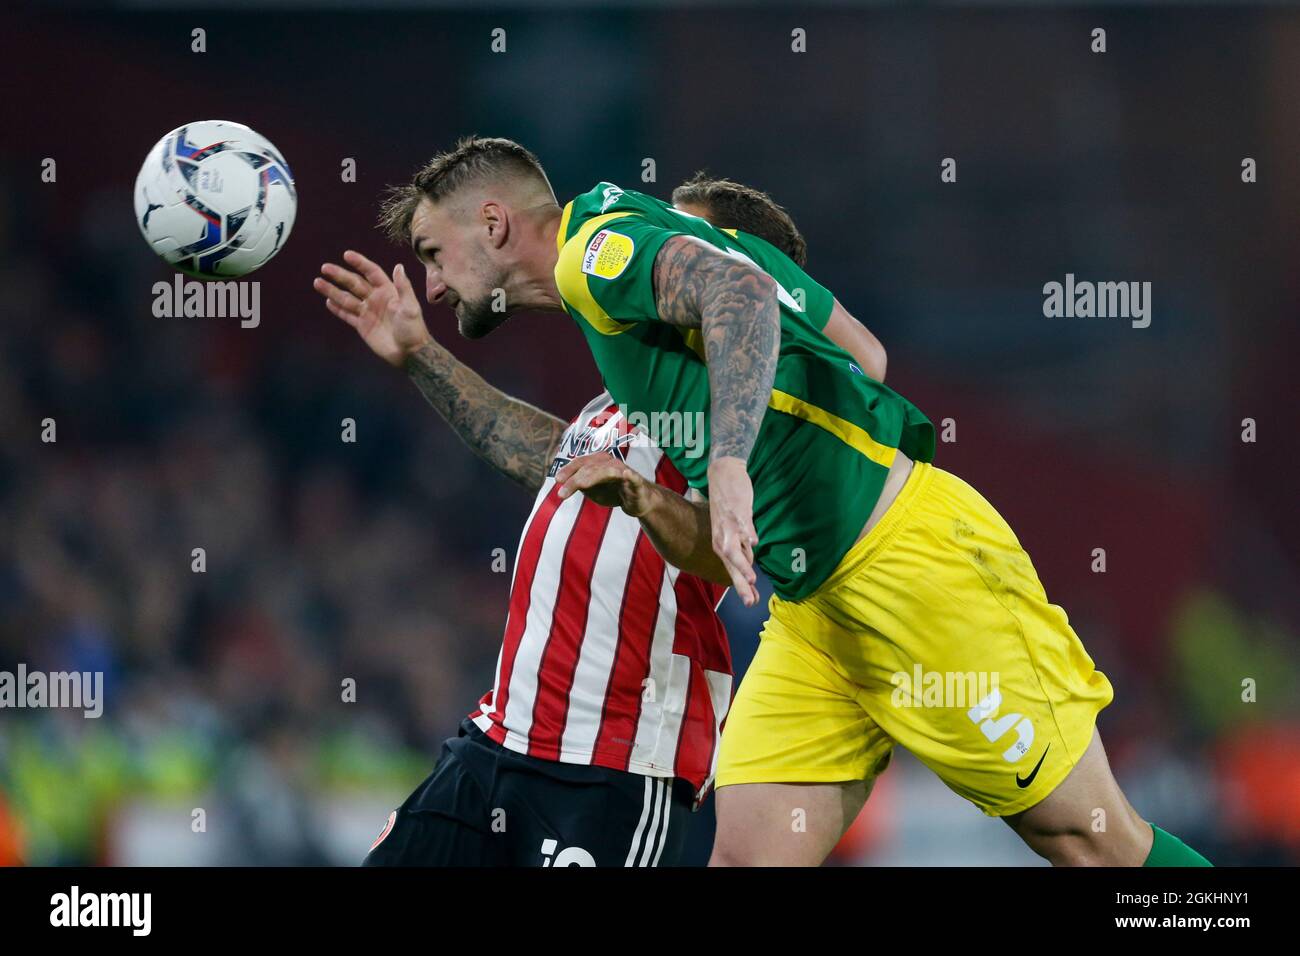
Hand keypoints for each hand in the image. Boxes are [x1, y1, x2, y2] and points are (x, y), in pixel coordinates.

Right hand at [313, 250, 431, 367]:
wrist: (409, 353)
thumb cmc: (413, 329)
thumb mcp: (411, 307)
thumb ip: (403, 287)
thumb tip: (398, 266)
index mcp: (388, 291)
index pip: (371, 273)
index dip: (360, 263)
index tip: (346, 255)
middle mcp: (376, 299)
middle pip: (354, 283)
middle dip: (340, 275)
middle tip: (325, 268)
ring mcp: (368, 312)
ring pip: (347, 298)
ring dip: (332, 290)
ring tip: (318, 282)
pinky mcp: (362, 326)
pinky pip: (347, 315)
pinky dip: (337, 309)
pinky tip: (328, 301)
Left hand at [554, 453, 654, 515]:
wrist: (639, 501)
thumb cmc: (613, 491)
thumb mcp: (592, 488)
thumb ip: (578, 483)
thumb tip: (561, 481)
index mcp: (599, 462)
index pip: (581, 462)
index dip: (569, 469)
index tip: (557, 480)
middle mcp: (611, 463)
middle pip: (590, 468)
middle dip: (575, 480)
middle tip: (561, 493)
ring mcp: (624, 472)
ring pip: (607, 472)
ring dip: (592, 478)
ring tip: (580, 484)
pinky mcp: (637, 483)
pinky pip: (634, 478)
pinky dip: (631, 477)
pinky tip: (627, 475)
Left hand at [706, 456, 758, 605]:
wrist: (723, 472)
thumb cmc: (729, 503)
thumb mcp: (732, 528)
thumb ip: (741, 545)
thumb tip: (751, 559)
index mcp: (721, 542)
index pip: (731, 569)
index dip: (741, 586)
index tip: (752, 602)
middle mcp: (722, 536)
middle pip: (731, 564)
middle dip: (741, 583)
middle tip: (750, 601)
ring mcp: (729, 524)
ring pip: (734, 549)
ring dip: (743, 564)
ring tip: (752, 579)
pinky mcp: (737, 510)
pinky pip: (742, 524)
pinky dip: (747, 534)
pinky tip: (753, 542)